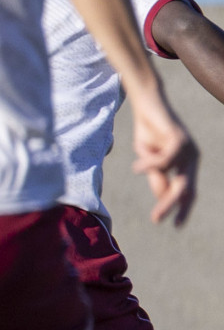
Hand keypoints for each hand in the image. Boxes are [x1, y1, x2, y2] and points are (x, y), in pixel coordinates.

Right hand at [130, 93, 198, 225]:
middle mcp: (192, 157)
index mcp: (187, 163)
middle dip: (171, 205)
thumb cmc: (148, 130)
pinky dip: (150, 164)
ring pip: (176, 177)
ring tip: (138, 172)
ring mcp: (188, 148)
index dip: (183, 208)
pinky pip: (165, 160)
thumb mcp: (149, 158)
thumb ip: (157, 176)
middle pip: (186, 189)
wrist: (147, 103)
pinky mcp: (179, 139)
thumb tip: (163, 197)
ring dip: (158, 183)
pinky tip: (137, 166)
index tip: (176, 226)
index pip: (189, 192)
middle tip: (156, 220)